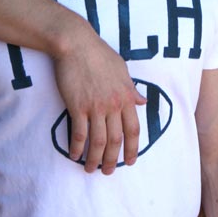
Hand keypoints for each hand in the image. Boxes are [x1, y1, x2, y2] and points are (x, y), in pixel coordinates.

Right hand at [53, 29, 145, 173]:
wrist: (78, 44)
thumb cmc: (100, 54)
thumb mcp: (123, 69)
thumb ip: (132, 89)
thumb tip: (143, 101)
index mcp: (127, 95)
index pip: (134, 129)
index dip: (133, 148)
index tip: (131, 161)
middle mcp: (114, 104)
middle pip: (117, 139)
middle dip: (114, 159)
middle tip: (110, 172)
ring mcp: (95, 106)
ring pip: (98, 141)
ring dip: (95, 159)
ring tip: (91, 169)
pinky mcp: (78, 106)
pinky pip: (79, 133)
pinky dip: (77, 147)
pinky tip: (74, 155)